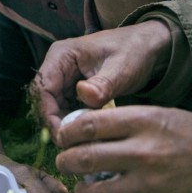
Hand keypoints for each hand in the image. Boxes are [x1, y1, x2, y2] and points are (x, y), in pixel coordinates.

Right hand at [31, 21, 170, 132]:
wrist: (148, 47)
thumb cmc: (134, 51)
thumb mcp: (121, 68)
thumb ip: (103, 84)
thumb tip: (84, 95)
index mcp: (62, 55)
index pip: (43, 88)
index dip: (49, 114)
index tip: (64, 136)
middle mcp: (58, 65)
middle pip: (45, 100)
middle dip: (56, 123)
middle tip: (74, 145)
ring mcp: (65, 77)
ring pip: (55, 107)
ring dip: (66, 124)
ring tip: (84, 141)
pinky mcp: (74, 89)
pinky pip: (67, 109)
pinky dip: (75, 122)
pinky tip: (90, 133)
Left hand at [54, 106, 191, 192]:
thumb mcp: (161, 114)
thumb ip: (125, 122)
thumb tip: (86, 131)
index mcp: (143, 121)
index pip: (87, 126)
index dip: (66, 132)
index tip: (62, 135)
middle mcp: (143, 151)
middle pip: (84, 158)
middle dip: (66, 161)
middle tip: (65, 161)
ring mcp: (150, 184)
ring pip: (97, 192)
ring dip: (83, 189)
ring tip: (82, 185)